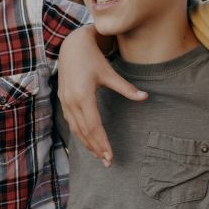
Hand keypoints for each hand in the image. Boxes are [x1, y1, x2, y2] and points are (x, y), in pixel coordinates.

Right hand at [57, 26, 145, 166]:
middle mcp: (71, 102)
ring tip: (99, 157)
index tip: (111, 156)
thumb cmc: (92, 58)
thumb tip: (145, 97)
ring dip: (87, 144)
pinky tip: (88, 142)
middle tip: (108, 163)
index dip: (102, 143)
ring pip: (76, 130)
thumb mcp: (110, 73)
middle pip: (84, 132)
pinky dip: (80, 135)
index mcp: (83, 96)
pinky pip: (71, 123)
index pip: (93, 126)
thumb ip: (126, 88)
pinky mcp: (63, 101)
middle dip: (96, 149)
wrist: (71, 46)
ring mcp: (65, 102)